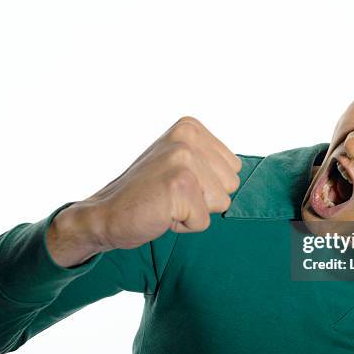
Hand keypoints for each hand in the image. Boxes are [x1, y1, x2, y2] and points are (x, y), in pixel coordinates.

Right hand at [47, 117, 241, 265]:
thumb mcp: (181, 164)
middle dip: (204, 199)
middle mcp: (187, 137)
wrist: (104, 215)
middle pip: (231, 185)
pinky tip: (160, 214)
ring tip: (166, 203)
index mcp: (191, 127)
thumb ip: (212, 163)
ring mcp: (183, 160)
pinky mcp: (179, 187)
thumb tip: (250, 174)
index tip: (177, 184)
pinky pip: (203, 221)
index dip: (207, 186)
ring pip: (221, 203)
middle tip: (170, 196)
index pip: (233, 169)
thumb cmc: (147, 194)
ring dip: (194, 212)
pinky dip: (183, 226)